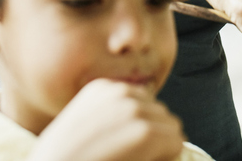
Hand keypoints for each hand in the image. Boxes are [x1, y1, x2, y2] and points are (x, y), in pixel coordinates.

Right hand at [30, 80, 184, 160]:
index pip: (143, 101)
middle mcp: (119, 92)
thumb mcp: (84, 127)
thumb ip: (110, 117)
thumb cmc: (65, 159)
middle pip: (159, 112)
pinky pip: (176, 142)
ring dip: (161, 146)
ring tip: (134, 159)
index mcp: (102, 88)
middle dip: (153, 134)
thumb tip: (141, 124)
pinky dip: (168, 157)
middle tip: (128, 156)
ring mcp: (133, 111)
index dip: (138, 128)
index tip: (120, 147)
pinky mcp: (146, 133)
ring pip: (171, 126)